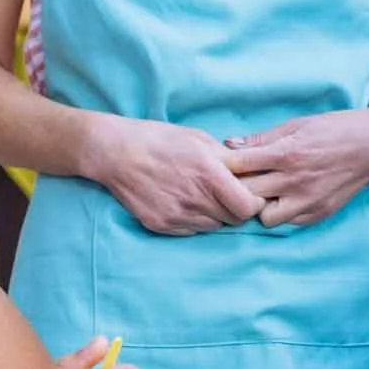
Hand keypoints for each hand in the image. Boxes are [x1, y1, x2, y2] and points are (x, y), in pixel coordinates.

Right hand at [88, 116, 263, 235]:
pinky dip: (193, 220)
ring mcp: (177, 216)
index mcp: (209, 175)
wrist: (116, 152)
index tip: (249, 194)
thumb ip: (228, 158)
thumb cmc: (159, 139)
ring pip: (212, 226)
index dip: (253, 203)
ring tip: (201, 195)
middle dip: (235, 208)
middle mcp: (195, 200)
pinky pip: (191, 230)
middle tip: (226, 194)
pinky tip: (181, 201)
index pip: (248, 208)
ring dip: (214, 215)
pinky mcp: (161, 225)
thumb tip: (251, 169)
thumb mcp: (199, 138)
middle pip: (233, 220)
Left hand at [224, 111, 368, 228]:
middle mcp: (294, 181)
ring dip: (259, 206)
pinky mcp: (318, 213)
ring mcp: (307, 201)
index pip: (238, 166)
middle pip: (246, 194)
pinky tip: (283, 199)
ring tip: (262, 192)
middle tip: (235, 181)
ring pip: (264, 217)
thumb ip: (262, 139)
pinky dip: (281, 212)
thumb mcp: (296, 125)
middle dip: (236, 187)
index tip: (219, 164)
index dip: (224, 165)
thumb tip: (230, 144)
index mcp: (285, 154)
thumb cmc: (334, 129)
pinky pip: (288, 222)